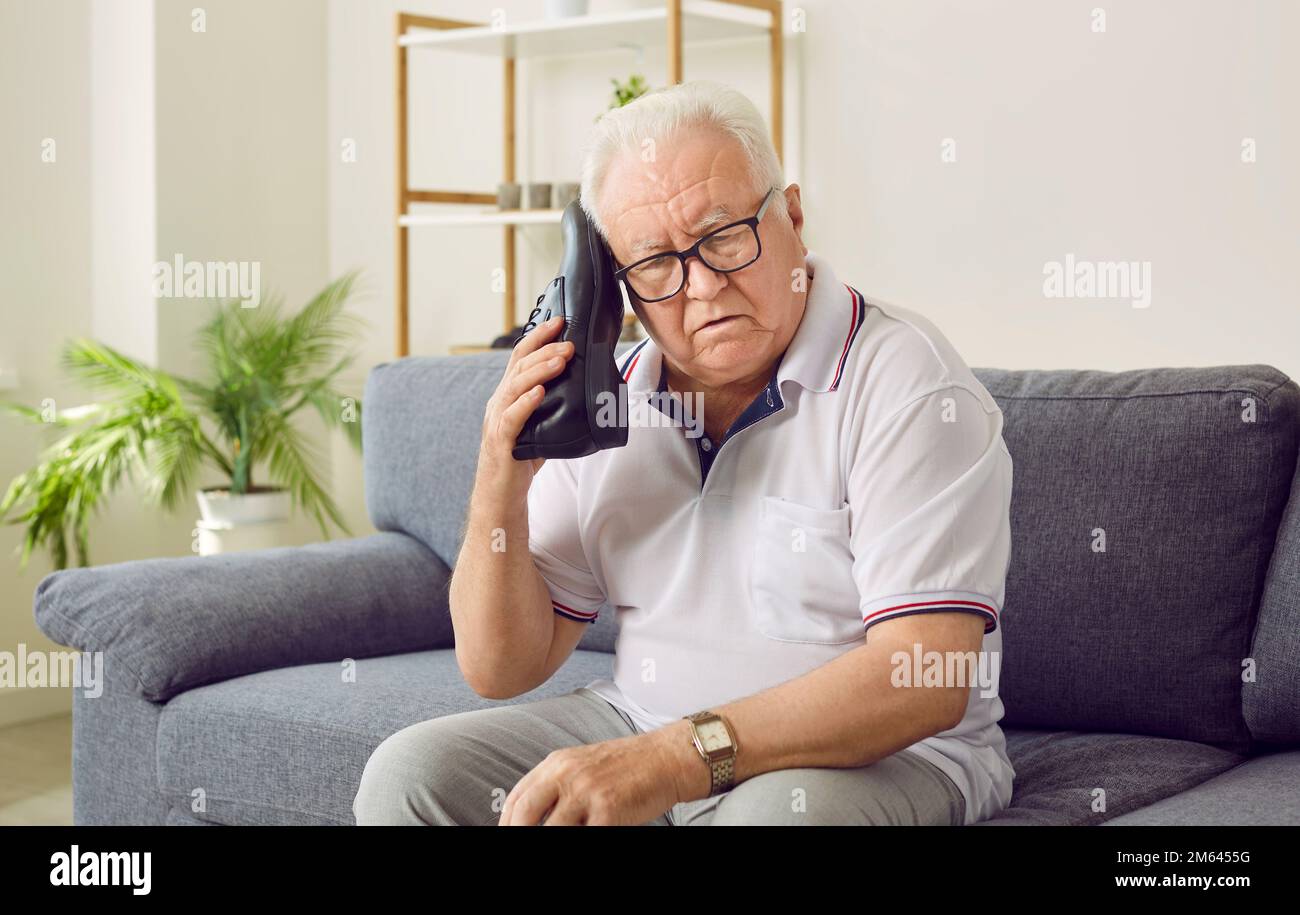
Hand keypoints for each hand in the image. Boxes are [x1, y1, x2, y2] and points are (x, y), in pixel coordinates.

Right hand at [476, 316, 574, 504]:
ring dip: (539, 371)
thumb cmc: (521, 460)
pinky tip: (539, 393)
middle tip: (568, 342)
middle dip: (543, 349)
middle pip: (518, 366)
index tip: (559, 321)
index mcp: (508, 396)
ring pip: (515, 387)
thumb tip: (586, 391)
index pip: (520, 358)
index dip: (538, 337)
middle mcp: (499, 403)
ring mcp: (497, 421)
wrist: (501, 496)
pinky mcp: (500, 442)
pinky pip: (511, 418)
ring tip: (560, 361)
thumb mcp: (540, 426)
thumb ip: (553, 407)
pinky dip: (525, 403)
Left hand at [498, 727, 696, 825]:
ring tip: (562, 838)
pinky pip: (584, 836)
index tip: (507, 834)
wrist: (666, 759)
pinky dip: (581, 840)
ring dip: (551, 841)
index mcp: (557, 763)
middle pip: (525, 815)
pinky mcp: (608, 811)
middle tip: (520, 849)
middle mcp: (567, 775)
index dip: (507, 824)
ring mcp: (587, 793)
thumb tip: (531, 817)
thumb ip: (556, 785)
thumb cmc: (626, 766)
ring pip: (552, 831)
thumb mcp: (583, 765)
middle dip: (517, 834)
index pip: (517, 799)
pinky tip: (587, 835)